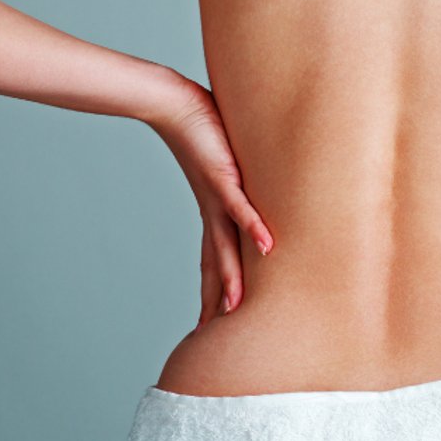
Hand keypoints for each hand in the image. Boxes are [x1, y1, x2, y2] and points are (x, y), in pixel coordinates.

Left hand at [155, 81, 272, 329]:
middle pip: (215, 264)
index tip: (213, 320)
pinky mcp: (222, 176)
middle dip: (215, 299)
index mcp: (211, 211)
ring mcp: (216, 196)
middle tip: (212, 336)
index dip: (214, 290)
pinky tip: (268, 246)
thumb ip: (239, 176)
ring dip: (232, 278)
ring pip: (226, 246)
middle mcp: (212, 211)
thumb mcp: (223, 161)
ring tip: (236, 309)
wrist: (173, 104)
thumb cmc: (199, 127)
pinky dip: (253, 227)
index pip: (213, 259)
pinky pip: (240, 207)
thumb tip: (248, 178)